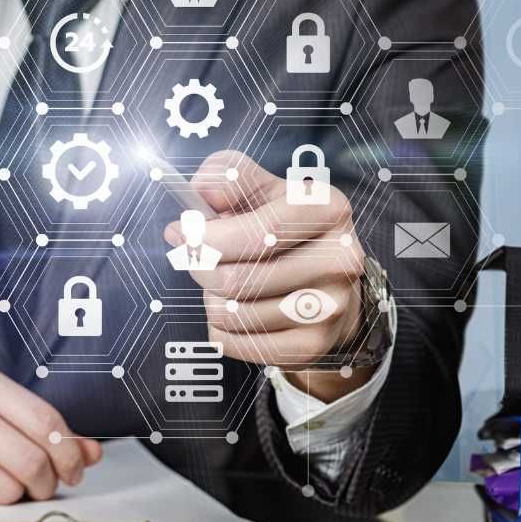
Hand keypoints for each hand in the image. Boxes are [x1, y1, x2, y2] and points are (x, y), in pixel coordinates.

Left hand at [164, 150, 371, 402]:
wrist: (327, 283)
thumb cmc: (285, 231)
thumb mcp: (263, 190)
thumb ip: (230, 177)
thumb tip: (202, 192)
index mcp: (327, 209)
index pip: (256, 232)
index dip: (206, 237)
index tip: (182, 233)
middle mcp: (338, 258)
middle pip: (238, 279)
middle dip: (202, 269)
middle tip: (196, 260)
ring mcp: (329, 306)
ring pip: (235, 314)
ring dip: (212, 301)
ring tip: (221, 286)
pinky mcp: (313, 344)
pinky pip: (239, 343)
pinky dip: (221, 330)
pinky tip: (230, 312)